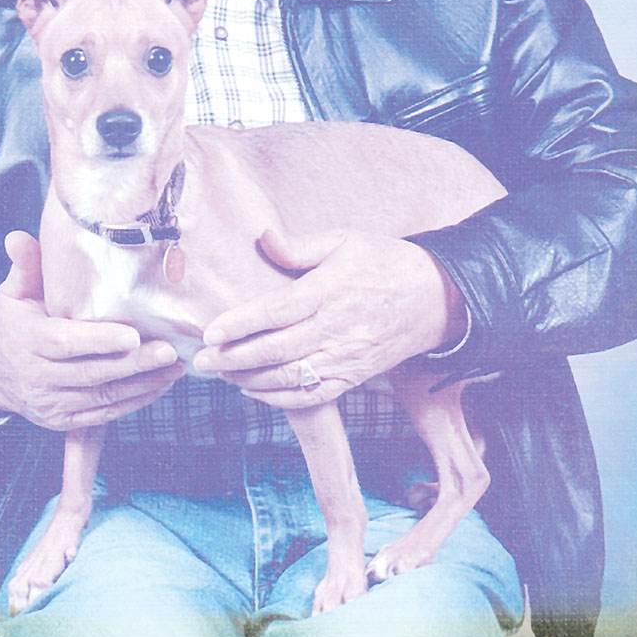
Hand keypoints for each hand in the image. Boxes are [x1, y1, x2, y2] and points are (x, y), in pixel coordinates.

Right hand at [0, 230, 182, 429]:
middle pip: (90, 373)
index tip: (133, 334)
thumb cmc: (12, 321)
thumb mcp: (13, 292)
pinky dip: (132, 403)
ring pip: (101, 397)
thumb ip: (25, 266)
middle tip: (168, 351)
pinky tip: (157, 386)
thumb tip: (17, 237)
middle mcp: (37, 378)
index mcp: (27, 342)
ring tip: (173, 368)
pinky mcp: (62, 421)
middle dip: (132, 364)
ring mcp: (50, 403)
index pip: (66, 342)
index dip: (100, 340)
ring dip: (140, 385)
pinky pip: (102, 415)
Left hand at [192, 228, 464, 408]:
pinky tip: (253, 390)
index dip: (240, 324)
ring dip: (249, 379)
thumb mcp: (344, 239)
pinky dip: (279, 398)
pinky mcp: (354, 376)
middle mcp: (337, 328)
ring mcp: (347, 357)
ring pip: (290, 376)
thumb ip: (299, 244)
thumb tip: (263, 239)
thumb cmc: (383, 262)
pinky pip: (312, 395)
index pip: (276, 312)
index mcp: (331, 290)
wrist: (435, 299)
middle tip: (200, 360)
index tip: (210, 331)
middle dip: (233, 358)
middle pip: (276, 350)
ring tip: (219, 374)